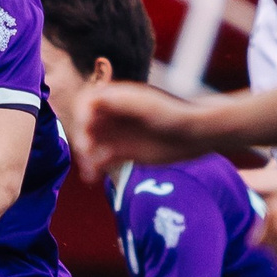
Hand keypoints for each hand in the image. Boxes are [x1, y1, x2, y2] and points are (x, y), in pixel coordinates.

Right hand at [78, 81, 207, 174]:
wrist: (196, 134)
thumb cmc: (174, 114)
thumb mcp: (146, 105)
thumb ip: (119, 102)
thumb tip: (92, 101)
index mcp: (117, 98)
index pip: (86, 103)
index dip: (81, 115)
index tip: (86, 130)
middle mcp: (114, 116)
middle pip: (84, 125)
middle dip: (82, 138)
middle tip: (88, 152)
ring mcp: (118, 134)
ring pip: (91, 144)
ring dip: (85, 157)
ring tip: (90, 171)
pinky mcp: (124, 152)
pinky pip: (101, 160)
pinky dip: (94, 168)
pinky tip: (93, 177)